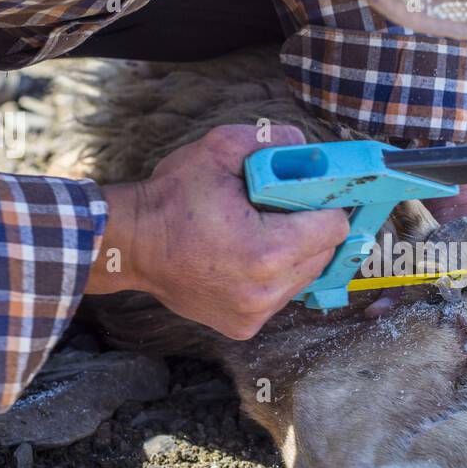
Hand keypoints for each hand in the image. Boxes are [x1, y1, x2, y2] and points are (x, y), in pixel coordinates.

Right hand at [86, 125, 349, 339]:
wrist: (131, 244)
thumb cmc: (172, 197)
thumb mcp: (219, 149)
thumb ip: (272, 140)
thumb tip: (309, 150)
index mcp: (267, 250)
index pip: (334, 228)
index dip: (326, 205)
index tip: (311, 195)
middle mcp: (266, 290)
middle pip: (323, 255)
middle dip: (311, 229)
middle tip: (284, 211)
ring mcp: (255, 313)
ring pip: (304, 278)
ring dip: (294, 255)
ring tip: (260, 234)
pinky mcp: (244, 327)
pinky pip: (279, 297)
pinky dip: (273, 278)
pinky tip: (246, 259)